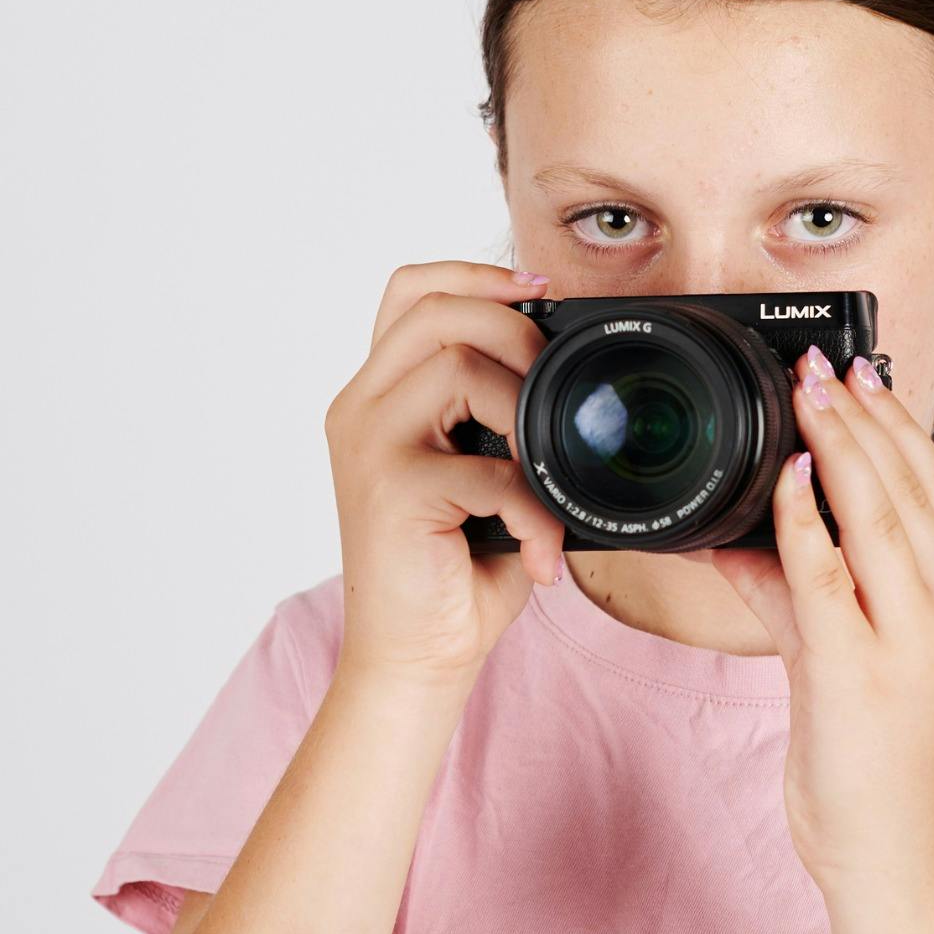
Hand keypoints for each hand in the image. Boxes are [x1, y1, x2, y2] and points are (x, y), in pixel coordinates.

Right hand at [322, 259, 572, 693]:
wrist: (415, 658)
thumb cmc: (456, 570)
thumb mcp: (484, 474)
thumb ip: (504, 417)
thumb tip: (573, 373)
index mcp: (378, 395)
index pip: (411, 292)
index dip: (477, 274)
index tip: (540, 292)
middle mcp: (360, 409)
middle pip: (435, 310)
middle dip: (514, 330)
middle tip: (554, 385)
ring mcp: (369, 445)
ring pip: (456, 369)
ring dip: (526, 415)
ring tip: (547, 474)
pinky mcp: (391, 490)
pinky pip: (486, 467)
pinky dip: (533, 509)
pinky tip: (541, 549)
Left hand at [690, 344, 933, 892]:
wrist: (897, 862)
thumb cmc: (877, 771)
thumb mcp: (843, 667)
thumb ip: (802, 597)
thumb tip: (748, 540)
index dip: (902, 427)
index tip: (867, 377)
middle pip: (910, 488)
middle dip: (866, 417)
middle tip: (826, 364)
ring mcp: (906, 642)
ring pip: (876, 516)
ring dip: (837, 444)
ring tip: (807, 392)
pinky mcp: (853, 671)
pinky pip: (825, 575)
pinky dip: (802, 517)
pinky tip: (781, 474)